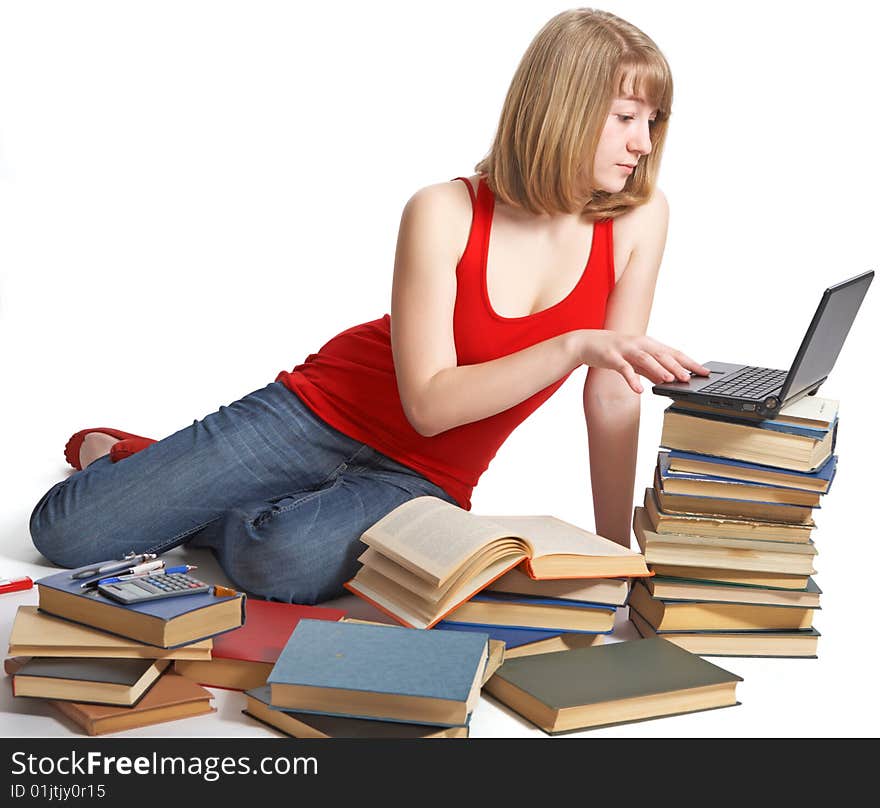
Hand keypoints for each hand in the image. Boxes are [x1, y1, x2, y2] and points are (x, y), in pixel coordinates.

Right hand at [576, 330, 710, 393]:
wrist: (586, 343)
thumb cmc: (613, 350)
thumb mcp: (635, 360)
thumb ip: (651, 370)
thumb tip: (668, 380)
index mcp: (648, 343)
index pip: (673, 352)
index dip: (689, 362)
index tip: (704, 371)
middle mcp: (639, 343)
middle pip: (662, 354)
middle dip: (677, 366)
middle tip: (689, 378)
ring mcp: (625, 349)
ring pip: (645, 359)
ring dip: (658, 369)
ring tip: (669, 380)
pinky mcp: (612, 357)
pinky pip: (623, 368)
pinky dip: (632, 379)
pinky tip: (639, 389)